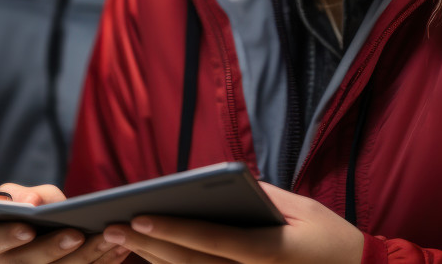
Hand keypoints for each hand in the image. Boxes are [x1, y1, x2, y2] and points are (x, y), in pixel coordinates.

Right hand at [0, 183, 130, 263]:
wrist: (34, 232)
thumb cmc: (24, 208)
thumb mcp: (18, 196)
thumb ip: (23, 194)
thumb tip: (29, 203)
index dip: (8, 236)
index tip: (28, 228)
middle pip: (27, 263)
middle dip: (54, 248)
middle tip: (78, 234)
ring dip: (88, 256)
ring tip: (112, 236)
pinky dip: (101, 263)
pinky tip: (120, 249)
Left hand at [100, 183, 363, 263]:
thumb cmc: (329, 238)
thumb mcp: (302, 208)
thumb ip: (260, 196)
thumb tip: (218, 184)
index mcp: (270, 253)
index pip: (214, 240)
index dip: (175, 229)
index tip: (140, 216)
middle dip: (148, 246)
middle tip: (112, 228)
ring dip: (153, 260)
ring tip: (121, 240)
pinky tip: (151, 256)